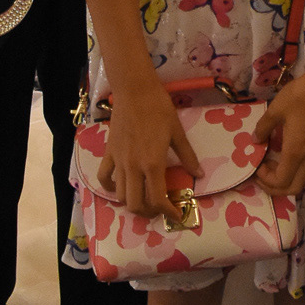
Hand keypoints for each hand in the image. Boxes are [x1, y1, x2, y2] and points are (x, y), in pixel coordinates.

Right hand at [98, 85, 199, 218]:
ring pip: (120, 195)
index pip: (157, 200)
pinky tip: (120, 187)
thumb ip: (188, 156)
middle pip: (135, 204)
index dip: (167, 212)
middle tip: (160, 208)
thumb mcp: (177, 132)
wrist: (135, 91)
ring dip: (132, 202)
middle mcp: (133, 167)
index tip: (175, 213)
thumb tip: (199, 174)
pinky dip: (111, 188)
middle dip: (149, 212)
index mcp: (153, 164)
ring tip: (144, 199)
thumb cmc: (159, 108)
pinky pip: (104, 177)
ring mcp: (119, 161)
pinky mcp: (109, 153)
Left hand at [251, 71, 304, 197]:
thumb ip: (263, 128)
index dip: (266, 180)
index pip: (281, 182)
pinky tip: (282, 154)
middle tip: (262, 173)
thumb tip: (255, 141)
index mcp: (295, 152)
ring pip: (301, 180)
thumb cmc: (299, 96)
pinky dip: (292, 170)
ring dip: (285, 179)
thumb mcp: (275, 110)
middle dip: (275, 187)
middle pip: (293, 188)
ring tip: (271, 164)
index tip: (257, 166)